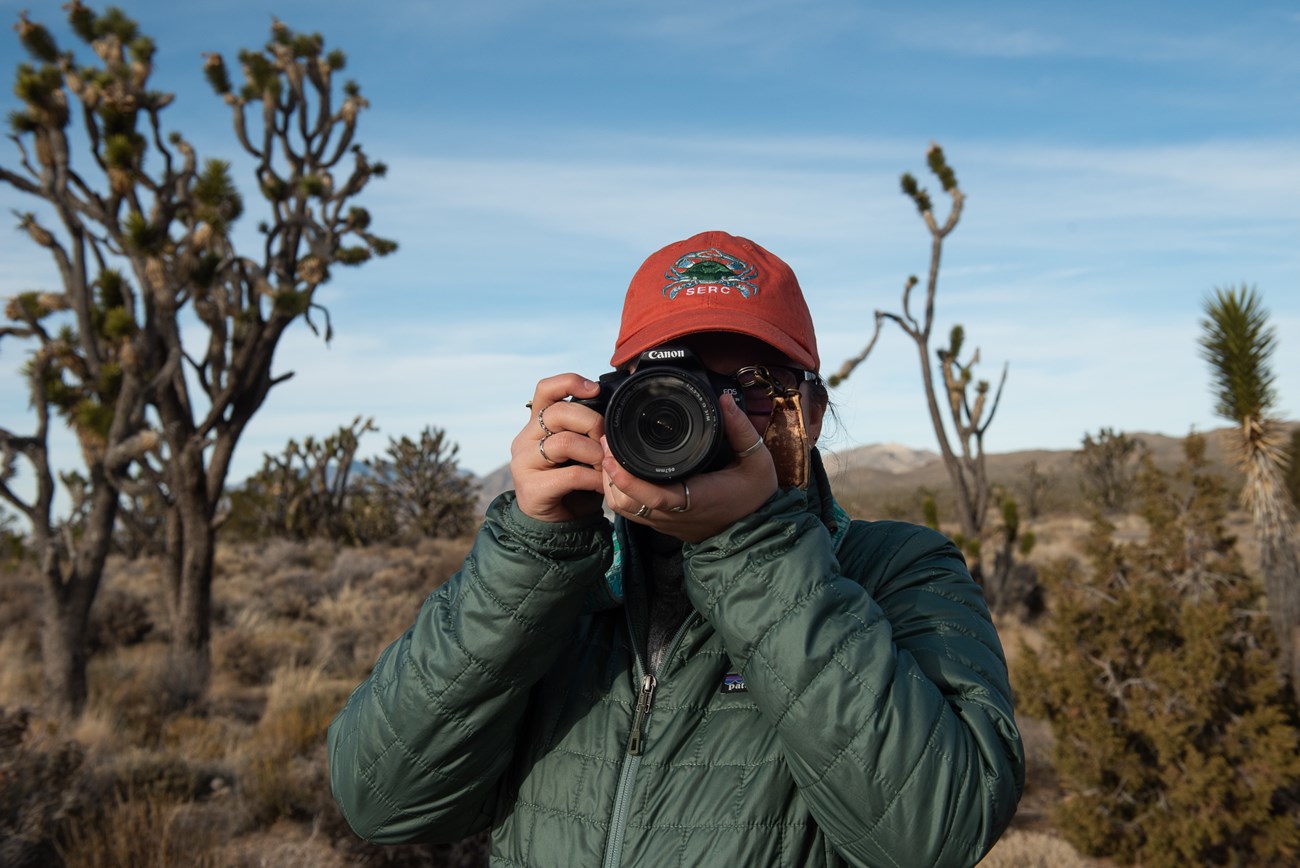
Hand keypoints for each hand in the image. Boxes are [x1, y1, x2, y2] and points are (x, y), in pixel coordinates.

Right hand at [511, 374, 605, 521]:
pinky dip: (593, 479)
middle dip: (592, 423)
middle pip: (558, 412)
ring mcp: (523, 463)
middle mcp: (525, 438)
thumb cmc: (572, 482)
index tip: (596, 389)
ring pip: (564, 442)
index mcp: (536, 423)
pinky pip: (570, 475)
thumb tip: (612, 411)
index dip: (570, 382)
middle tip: (607, 440)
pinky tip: (601, 485)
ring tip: (605, 465)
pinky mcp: (531, 488)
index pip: (545, 390)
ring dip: (594, 453)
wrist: (557, 524)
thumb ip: (585, 429)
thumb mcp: (579, 449)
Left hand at [601, 393, 777, 543]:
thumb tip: (724, 400)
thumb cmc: (756, 496)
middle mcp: (677, 515)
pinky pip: (634, 514)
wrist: (758, 531)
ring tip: (609, 456)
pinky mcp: (665, 526)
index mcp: (697, 499)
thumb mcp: (757, 460)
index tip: (611, 453)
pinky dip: (622, 494)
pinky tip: (621, 474)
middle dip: (609, 476)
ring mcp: (668, 523)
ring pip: (626, 511)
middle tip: (605, 445)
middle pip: (627, 505)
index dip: (627, 478)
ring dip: (612, 486)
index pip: (653, 495)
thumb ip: (741, 429)